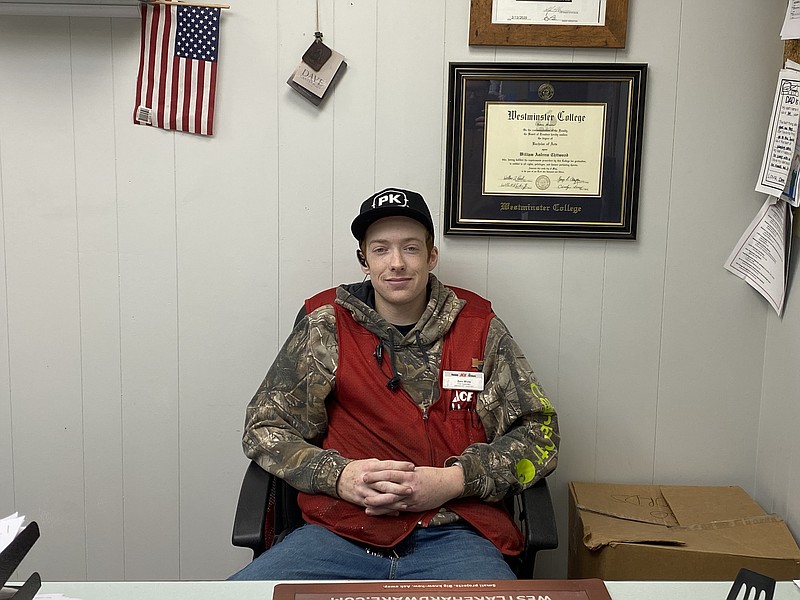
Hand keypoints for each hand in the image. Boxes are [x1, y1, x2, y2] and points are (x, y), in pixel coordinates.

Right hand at [337, 459, 415, 515]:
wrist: (336, 477)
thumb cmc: (356, 469)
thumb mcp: (368, 463)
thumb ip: (382, 466)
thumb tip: (398, 467)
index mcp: (370, 467)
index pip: (388, 465)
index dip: (401, 466)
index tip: (412, 466)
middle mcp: (367, 479)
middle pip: (385, 483)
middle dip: (399, 487)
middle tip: (411, 488)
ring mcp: (363, 490)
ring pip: (381, 497)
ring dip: (394, 501)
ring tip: (406, 502)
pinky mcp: (361, 500)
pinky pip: (375, 507)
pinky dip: (386, 510)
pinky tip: (396, 511)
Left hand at [338, 460, 464, 516]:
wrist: (448, 484)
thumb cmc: (431, 476)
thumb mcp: (417, 471)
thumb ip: (404, 472)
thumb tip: (389, 470)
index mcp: (409, 474)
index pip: (389, 473)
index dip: (376, 474)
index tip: (365, 473)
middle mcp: (409, 486)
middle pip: (388, 486)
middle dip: (373, 487)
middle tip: (360, 486)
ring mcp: (411, 497)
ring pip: (391, 500)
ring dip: (377, 503)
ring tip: (365, 504)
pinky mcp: (414, 506)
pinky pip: (398, 509)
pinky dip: (387, 511)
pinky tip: (378, 513)